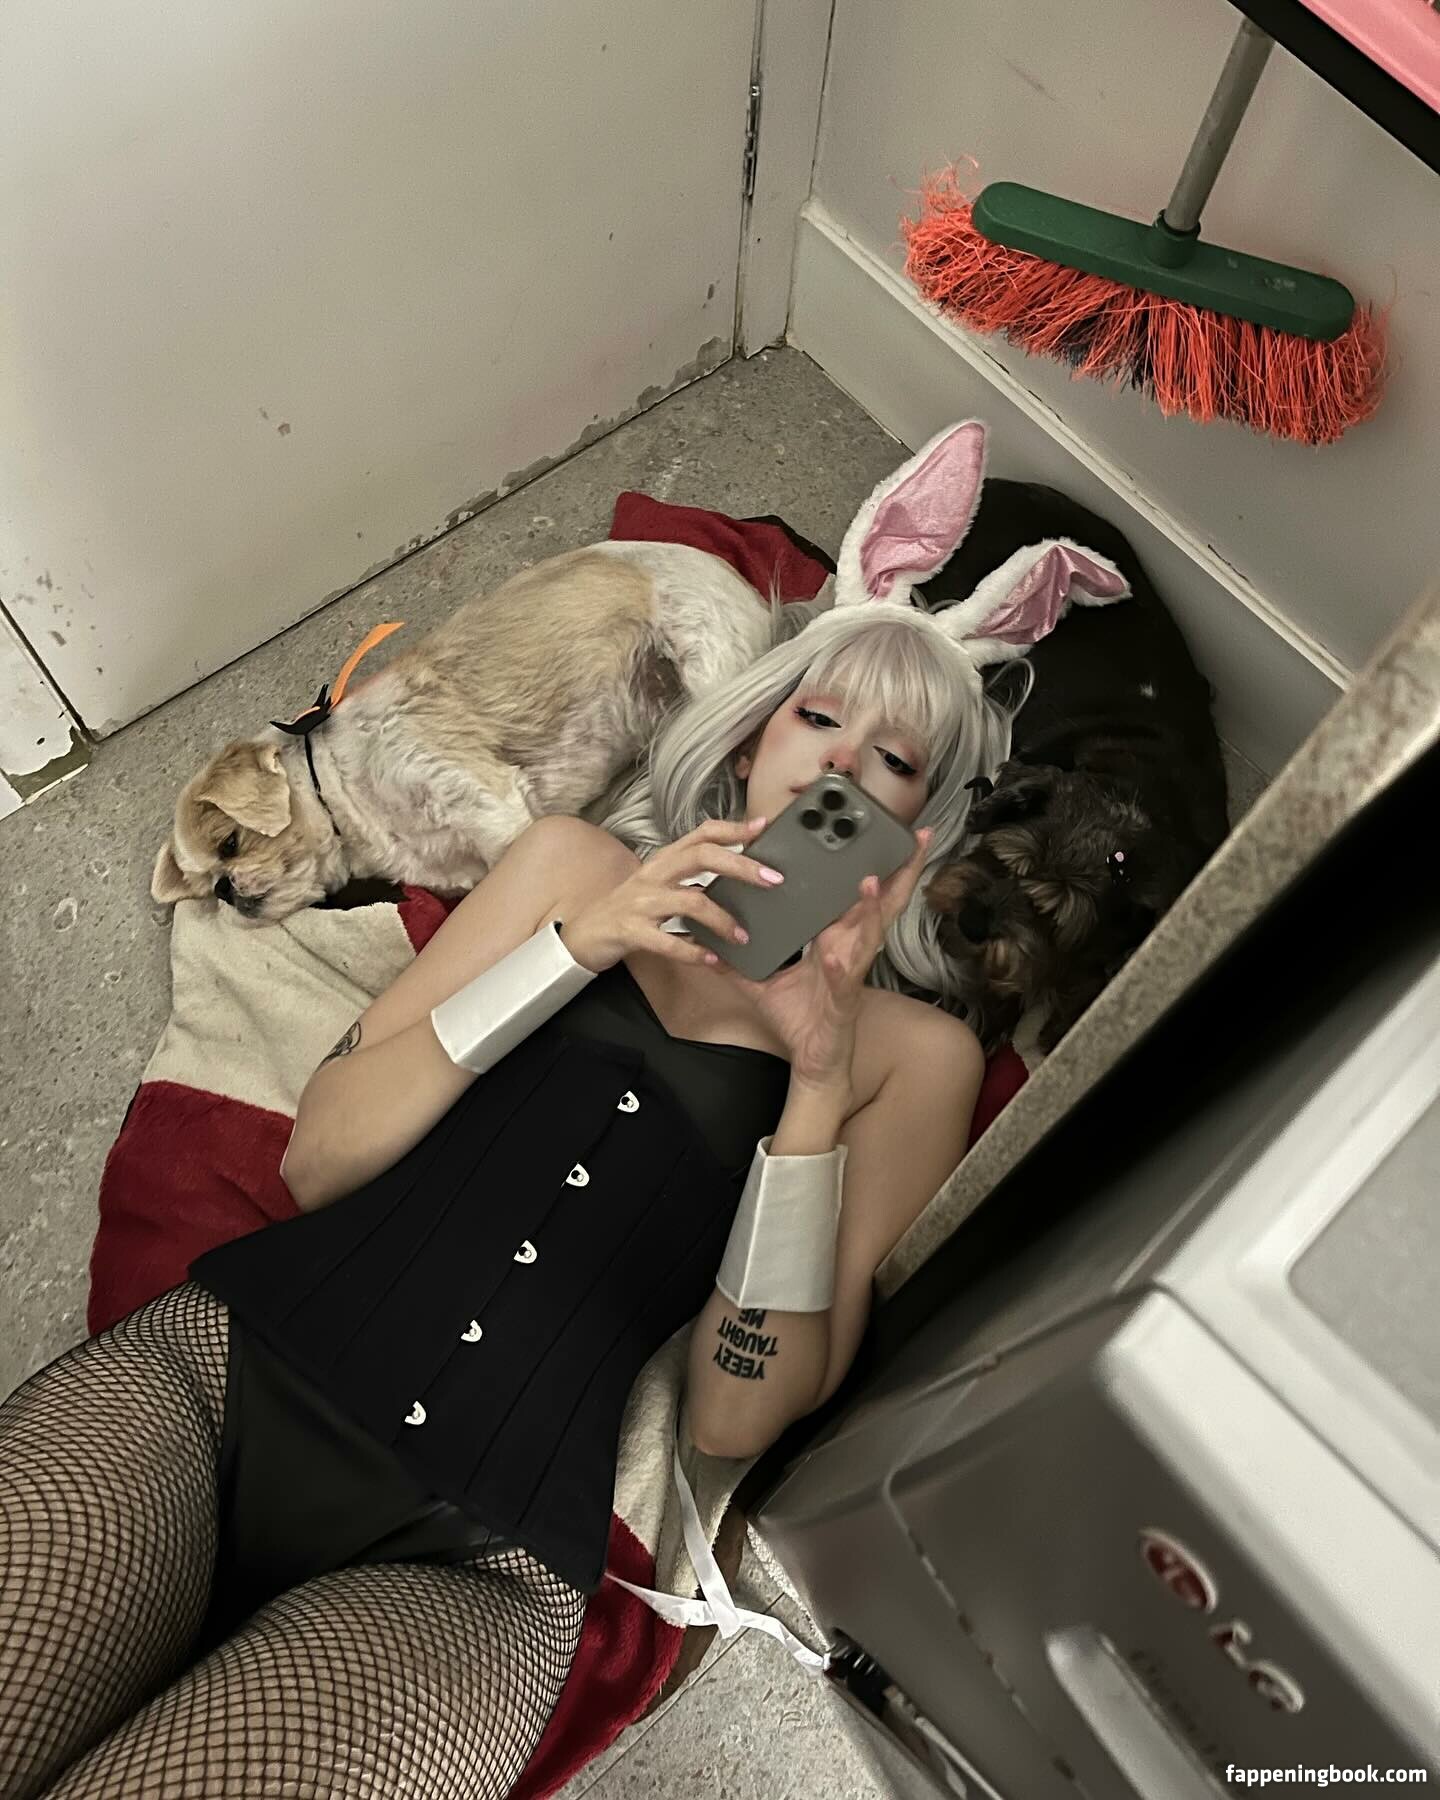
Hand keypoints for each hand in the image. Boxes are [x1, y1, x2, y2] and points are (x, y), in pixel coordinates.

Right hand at [561, 818, 782, 973]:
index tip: (762, 827)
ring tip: (743, 936)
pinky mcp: (630, 931)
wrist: (582, 934)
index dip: (732, 828)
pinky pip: (667, 941)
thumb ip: (690, 877)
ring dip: (722, 919)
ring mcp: (641, 902)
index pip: (701, 834)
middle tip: (772, 879)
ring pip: (690, 900)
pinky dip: (693, 951)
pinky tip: (712, 959)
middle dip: (740, 866)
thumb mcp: (658, 886)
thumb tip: (736, 874)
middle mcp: (653, 875)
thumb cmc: (628, 909)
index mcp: (663, 861)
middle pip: (701, 856)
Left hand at [716, 828, 933, 1097]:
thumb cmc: (800, 1018)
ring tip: (870, 880)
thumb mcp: (764, 982)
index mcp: (836, 937)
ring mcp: (851, 971)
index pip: (855, 894)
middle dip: (900, 871)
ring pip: (868, 933)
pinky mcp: (844, 1000)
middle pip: (881, 903)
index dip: (872, 863)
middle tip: (915, 837)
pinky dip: (842, 963)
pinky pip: (845, 978)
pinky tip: (836, 952)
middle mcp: (851, 948)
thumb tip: (707, 940)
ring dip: (870, 907)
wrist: (811, 1062)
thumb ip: (737, 959)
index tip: (879, 831)